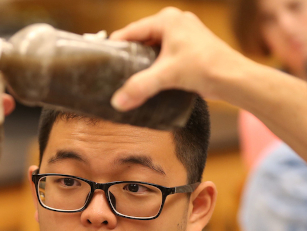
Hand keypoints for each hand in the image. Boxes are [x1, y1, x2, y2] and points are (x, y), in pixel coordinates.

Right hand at [109, 7, 246, 110]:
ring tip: (129, 80)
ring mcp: (183, 34)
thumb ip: (139, 87)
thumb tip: (117, 102)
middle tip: (115, 75)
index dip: (116, 47)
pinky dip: (155, 66)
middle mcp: (174, 22)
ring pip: (152, 48)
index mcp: (166, 19)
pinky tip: (149, 80)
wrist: (235, 78)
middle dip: (129, 57)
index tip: (103, 62)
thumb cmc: (206, 67)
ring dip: (142, 63)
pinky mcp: (189, 47)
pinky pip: (163, 54)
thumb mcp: (166, 76)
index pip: (130, 31)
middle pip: (140, 40)